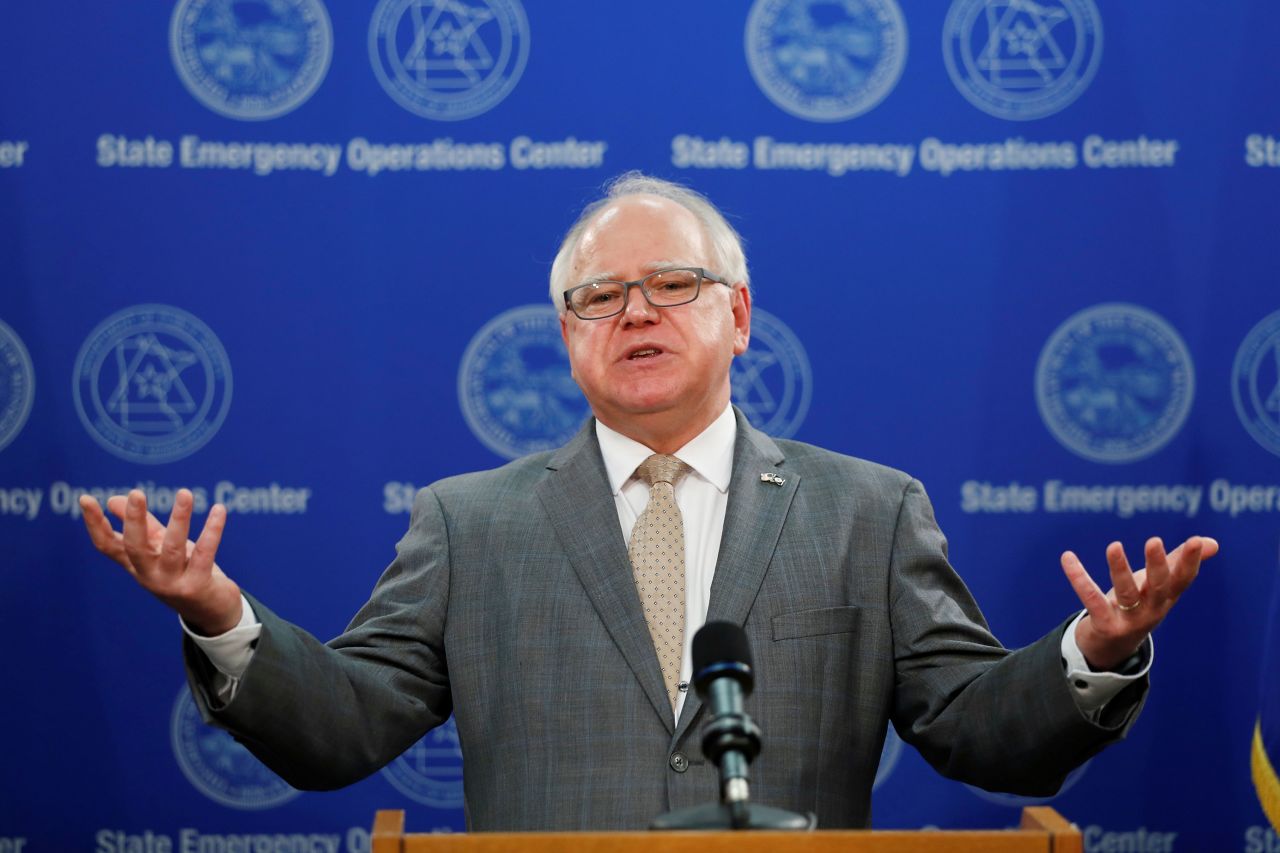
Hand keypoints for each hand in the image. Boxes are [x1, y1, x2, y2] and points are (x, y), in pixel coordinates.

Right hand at [80, 488, 241, 635]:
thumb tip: (114, 499)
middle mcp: (149, 575)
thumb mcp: (159, 548)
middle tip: (136, 493)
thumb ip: (142, 525)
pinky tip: (219, 510)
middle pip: (135, 548)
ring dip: (179, 518)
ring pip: (172, 548)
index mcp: (136, 565)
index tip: (85, 499)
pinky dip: (212, 530)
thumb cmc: (183, 571)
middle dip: (134, 521)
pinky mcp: (197, 585)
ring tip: (185, 493)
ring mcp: (172, 583)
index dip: (95, 524)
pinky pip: (204, 553)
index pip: (107, 545)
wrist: (212, 611)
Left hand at [1060, 536, 1217, 670]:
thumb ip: (1179, 562)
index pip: (1183, 580)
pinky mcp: (1104, 625)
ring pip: (1126, 594)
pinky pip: (1091, 599)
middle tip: (1154, 541)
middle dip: (1158, 565)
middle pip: (1158, 587)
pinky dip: (1079, 577)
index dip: (1191, 562)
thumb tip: (1211, 542)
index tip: (1197, 541)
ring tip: (1114, 546)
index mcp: (1165, 598)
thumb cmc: (1137, 605)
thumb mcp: (1158, 586)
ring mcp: (1128, 620)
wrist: (1110, 647)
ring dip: (1120, 569)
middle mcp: (1151, 610)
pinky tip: (1067, 557)